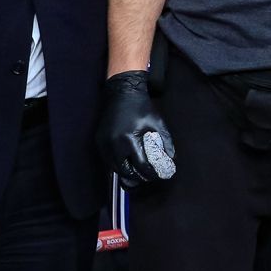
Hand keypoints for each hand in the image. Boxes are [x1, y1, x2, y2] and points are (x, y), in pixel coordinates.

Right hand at [98, 70, 176, 188]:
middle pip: (125, 171)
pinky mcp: (98, 141)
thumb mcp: (157, 123)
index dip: (150, 173)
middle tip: (147, 177)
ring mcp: (104, 143)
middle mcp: (114, 143)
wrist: (122, 93)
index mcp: (130, 139)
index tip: (157, 175)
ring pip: (114, 168)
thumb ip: (165, 142)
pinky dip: (117, 165)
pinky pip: (107, 159)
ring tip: (138, 173)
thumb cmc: (142, 108)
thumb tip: (171, 159)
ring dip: (126, 173)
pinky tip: (126, 164)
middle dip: (137, 177)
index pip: (140, 165)